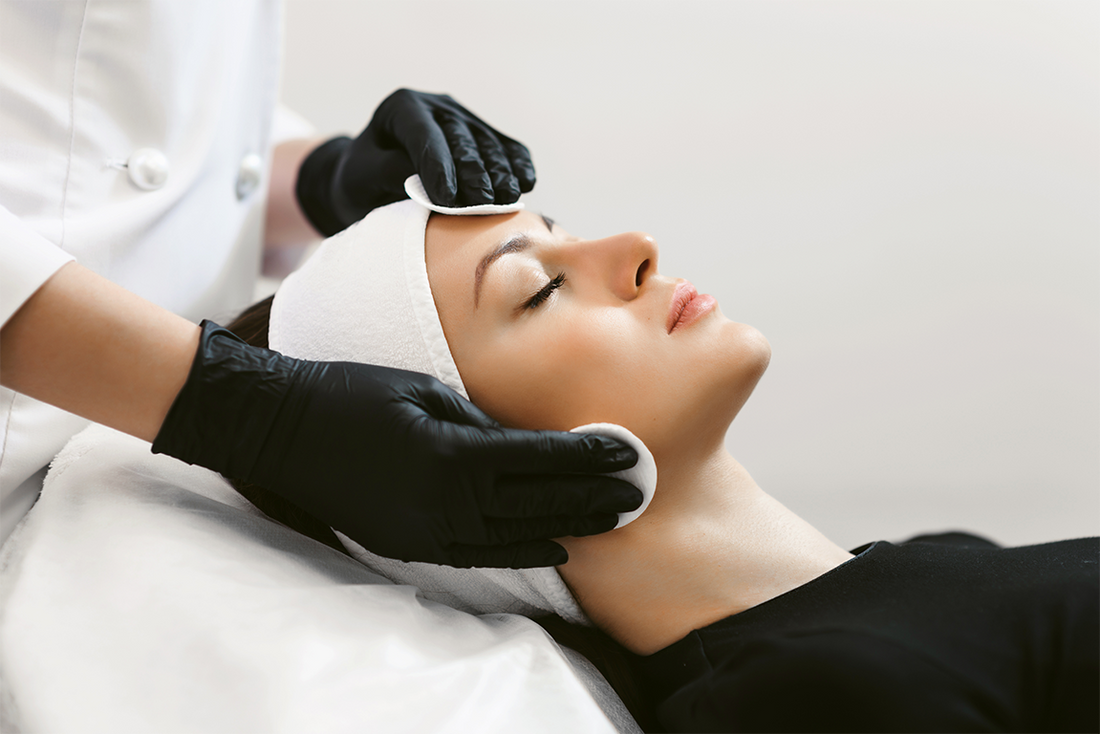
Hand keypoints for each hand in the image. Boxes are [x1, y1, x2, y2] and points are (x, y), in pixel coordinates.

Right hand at [153, 322, 640, 567]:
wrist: (282, 429)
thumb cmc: (353, 393)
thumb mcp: (426, 390)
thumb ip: (483, 421)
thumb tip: (531, 439)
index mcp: (451, 453)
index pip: (541, 459)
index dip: (590, 458)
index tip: (630, 453)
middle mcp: (445, 500)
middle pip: (538, 503)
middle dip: (592, 498)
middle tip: (638, 493)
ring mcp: (426, 528)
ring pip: (515, 536)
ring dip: (567, 527)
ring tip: (609, 521)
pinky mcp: (410, 541)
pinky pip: (478, 554)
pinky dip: (520, 551)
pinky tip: (553, 547)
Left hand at [295, 88, 535, 235]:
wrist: (372, 180)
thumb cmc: (362, 180)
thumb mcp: (362, 177)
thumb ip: (390, 172)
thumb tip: (426, 181)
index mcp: (401, 108)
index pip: (423, 134)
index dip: (437, 166)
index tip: (447, 198)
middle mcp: (436, 106)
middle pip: (460, 138)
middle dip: (474, 173)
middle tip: (483, 204)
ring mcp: (463, 118)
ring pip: (487, 143)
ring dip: (500, 173)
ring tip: (507, 200)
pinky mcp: (484, 136)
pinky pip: (506, 146)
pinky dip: (517, 163)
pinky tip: (527, 182)